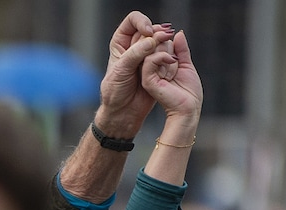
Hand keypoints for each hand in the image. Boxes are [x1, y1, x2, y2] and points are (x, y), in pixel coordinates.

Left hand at [95, 11, 175, 136]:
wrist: (123, 112)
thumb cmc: (115, 92)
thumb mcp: (121, 71)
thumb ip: (135, 54)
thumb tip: (151, 39)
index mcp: (121, 42)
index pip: (134, 20)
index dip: (143, 22)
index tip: (148, 32)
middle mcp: (134, 46)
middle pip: (151, 29)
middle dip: (157, 34)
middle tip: (164, 40)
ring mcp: (147, 56)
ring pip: (161, 41)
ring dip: (164, 46)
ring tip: (164, 57)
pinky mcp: (158, 66)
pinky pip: (167, 55)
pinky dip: (169, 57)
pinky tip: (168, 64)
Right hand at [140, 30, 202, 121]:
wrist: (189, 109)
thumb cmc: (189, 92)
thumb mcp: (186, 65)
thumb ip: (181, 50)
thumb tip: (178, 33)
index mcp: (158, 66)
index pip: (158, 43)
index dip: (167, 41)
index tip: (177, 51)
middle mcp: (150, 70)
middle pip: (153, 44)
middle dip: (166, 45)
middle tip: (176, 57)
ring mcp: (148, 75)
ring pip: (150, 50)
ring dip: (165, 51)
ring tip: (175, 61)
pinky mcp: (148, 81)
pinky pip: (149, 61)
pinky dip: (161, 57)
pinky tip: (172, 62)